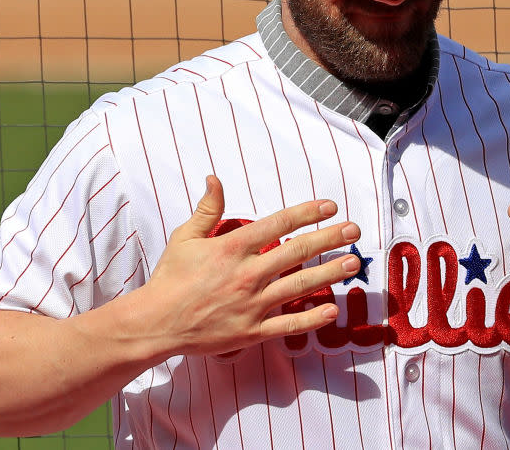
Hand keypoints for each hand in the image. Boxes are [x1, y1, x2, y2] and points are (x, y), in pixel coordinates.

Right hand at [140, 175, 360, 358]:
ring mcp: (252, 304)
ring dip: (330, 272)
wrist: (155, 323)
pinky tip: (331, 310)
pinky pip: (288, 324)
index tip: (329, 206)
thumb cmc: (170, 279)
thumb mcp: (185, 237)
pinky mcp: (252, 331)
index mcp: (233, 248)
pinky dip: (311, 318)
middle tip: (354, 230)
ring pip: (300, 285)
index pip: (279, 224)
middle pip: (298, 251)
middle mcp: (248, 274)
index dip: (307, 213)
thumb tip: (214, 179)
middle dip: (330, 238)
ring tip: (352, 263)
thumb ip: (207, 209)